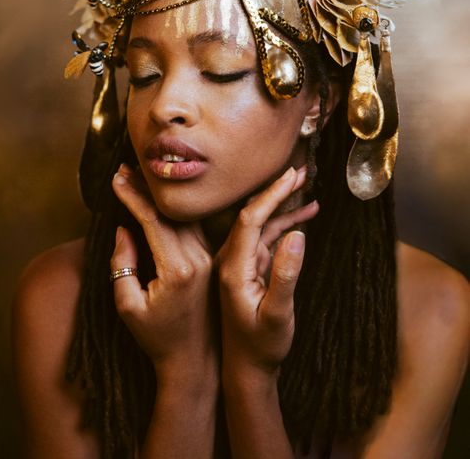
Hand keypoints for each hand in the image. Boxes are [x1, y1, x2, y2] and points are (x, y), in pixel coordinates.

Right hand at [110, 165, 216, 385]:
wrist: (195, 361)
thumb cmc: (156, 339)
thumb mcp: (128, 306)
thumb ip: (122, 264)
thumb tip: (124, 228)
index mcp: (178, 269)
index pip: (153, 220)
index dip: (133, 197)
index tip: (115, 179)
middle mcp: (198, 259)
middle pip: (171, 212)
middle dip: (146, 189)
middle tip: (125, 169)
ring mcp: (209, 259)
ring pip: (185, 216)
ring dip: (162, 197)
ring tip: (139, 178)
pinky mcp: (212, 261)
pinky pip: (194, 227)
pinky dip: (176, 210)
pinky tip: (162, 199)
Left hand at [217, 166, 318, 376]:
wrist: (245, 369)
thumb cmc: (261, 347)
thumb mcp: (278, 315)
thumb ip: (286, 275)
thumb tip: (297, 235)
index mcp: (233, 268)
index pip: (249, 219)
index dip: (270, 195)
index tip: (290, 176)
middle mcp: (233, 260)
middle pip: (252, 214)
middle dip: (276, 190)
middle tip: (300, 169)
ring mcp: (241, 263)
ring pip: (262, 224)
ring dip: (284, 204)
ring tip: (306, 184)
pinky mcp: (250, 269)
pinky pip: (268, 238)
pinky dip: (286, 224)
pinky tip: (306, 215)